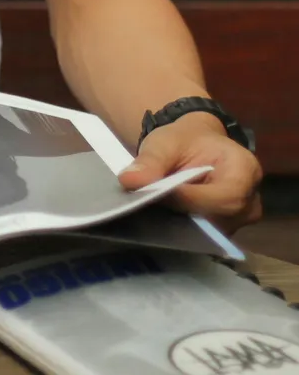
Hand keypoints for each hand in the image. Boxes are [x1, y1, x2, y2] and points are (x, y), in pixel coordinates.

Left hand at [117, 113, 262, 233]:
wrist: (194, 147)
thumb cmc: (185, 141)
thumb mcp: (164, 142)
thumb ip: (150, 161)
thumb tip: (129, 181)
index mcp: (245, 170)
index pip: (225, 196)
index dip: (190, 200)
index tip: (157, 195)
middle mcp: (250, 201)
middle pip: (217, 219)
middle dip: (180, 215)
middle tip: (145, 207)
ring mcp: (238, 221)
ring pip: (208, 233)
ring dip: (177, 225)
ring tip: (149, 213)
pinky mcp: (222, 232)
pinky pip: (202, 238)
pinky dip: (178, 231)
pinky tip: (157, 221)